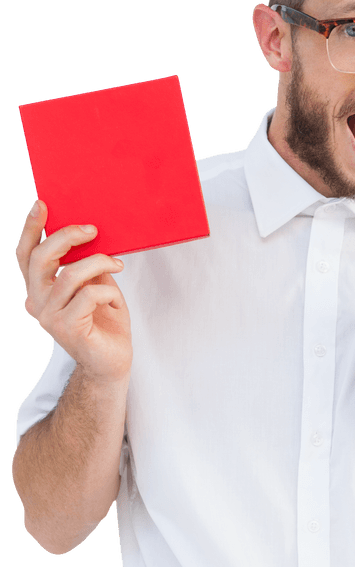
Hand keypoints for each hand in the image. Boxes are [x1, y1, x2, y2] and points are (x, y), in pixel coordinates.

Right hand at [15, 200, 132, 382]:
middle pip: (40, 258)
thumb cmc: (104, 322)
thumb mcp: (94, 284)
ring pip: (71, 274)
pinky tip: (115, 301)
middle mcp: (37, 303)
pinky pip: (89, 295)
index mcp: (38, 290)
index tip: (42, 204)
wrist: (112, 362)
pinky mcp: (69, 329)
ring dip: (99, 262)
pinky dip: (108, 291)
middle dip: (67, 237)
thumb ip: (84, 263)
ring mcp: (50, 318)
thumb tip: (89, 232)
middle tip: (92, 230)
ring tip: (117, 264)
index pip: (25, 255)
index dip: (31, 229)